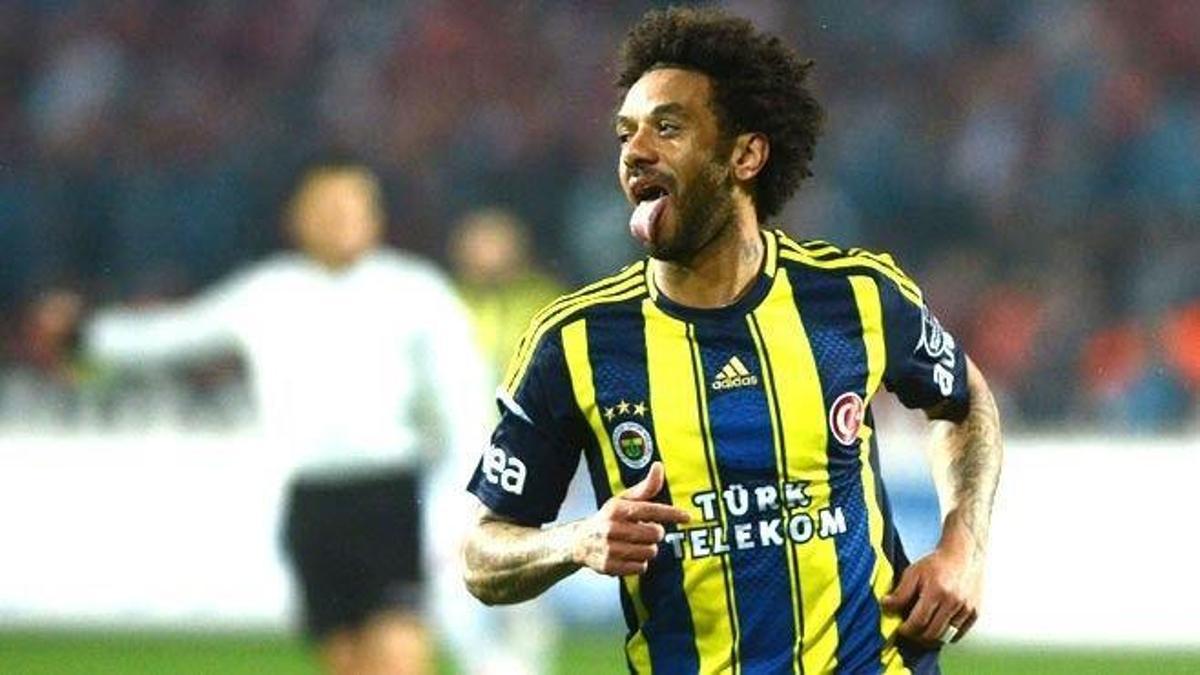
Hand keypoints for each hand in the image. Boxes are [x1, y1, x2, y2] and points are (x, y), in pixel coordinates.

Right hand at [571, 462, 689, 575]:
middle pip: (655, 534)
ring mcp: (609, 548)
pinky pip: (641, 567)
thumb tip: (659, 466)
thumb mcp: (624, 500)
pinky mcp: (609, 567)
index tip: (687, 517)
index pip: (650, 510)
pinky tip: (628, 556)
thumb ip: (645, 488)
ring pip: (650, 552)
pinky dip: (639, 563)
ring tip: (634, 544)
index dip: (671, 513)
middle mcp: (612, 528)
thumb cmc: (609, 518)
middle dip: (655, 533)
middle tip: (644, 531)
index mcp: (617, 509)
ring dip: (648, 549)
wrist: (579, 542)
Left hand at [881, 542, 983, 646]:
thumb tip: (886, 606)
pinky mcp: (975, 612)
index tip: (900, 628)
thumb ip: (900, 592)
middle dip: (917, 637)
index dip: (906, 630)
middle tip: (909, 632)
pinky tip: (937, 628)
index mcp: (936, 590)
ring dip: (931, 638)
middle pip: (932, 633)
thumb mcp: (913, 572)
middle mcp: (954, 601)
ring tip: (921, 631)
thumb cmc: (936, 564)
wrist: (963, 554)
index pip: (919, 621)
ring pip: (945, 637)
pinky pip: (958, 634)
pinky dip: (946, 636)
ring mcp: (967, 608)